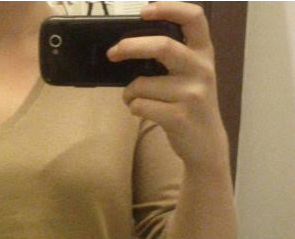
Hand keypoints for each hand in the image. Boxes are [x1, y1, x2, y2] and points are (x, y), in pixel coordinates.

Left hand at [106, 1, 228, 170]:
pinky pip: (140, 106)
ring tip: (133, 98)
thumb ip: (172, 56)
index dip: (168, 8)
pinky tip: (142, 111)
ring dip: (129, 92)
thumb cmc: (189, 104)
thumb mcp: (191, 74)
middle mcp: (202, 70)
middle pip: (163, 46)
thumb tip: (128, 44)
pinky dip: (133, 107)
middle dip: (130, 47)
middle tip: (112, 53)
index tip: (143, 10)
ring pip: (142, 84)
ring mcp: (192, 94)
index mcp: (204, 53)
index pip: (194, 18)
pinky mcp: (179, 117)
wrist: (206, 144)